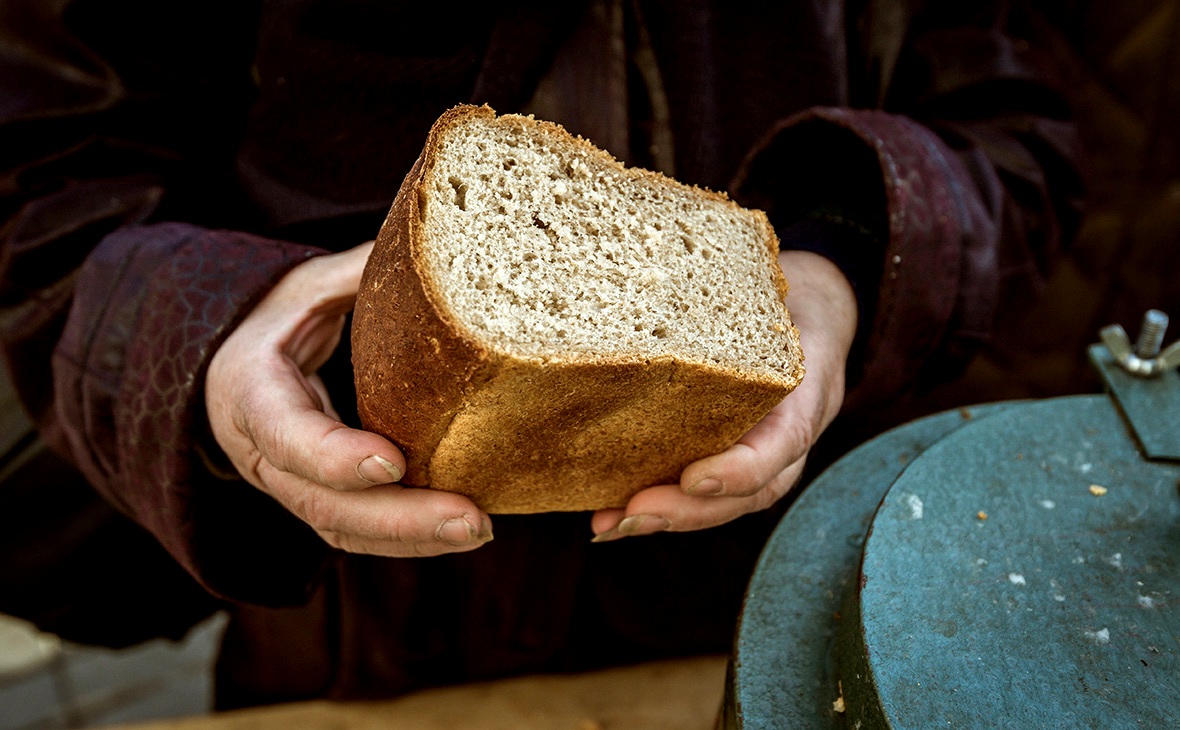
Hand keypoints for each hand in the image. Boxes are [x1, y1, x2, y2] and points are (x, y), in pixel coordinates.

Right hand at [205, 241, 492, 556]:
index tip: (393, 461)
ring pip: (343, 531)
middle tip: (473, 521)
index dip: (334, 456)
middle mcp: (260, 453)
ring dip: (413, 539)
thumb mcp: (304, 285)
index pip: (285, 434)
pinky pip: (357, 534)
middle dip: (400, 519)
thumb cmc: (275, 318)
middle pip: (324, 504)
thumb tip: (437, 242)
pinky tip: (461, 530)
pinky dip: (407, 540)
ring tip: (480, 530)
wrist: (230, 364)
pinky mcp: (316, 502)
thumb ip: (358, 272)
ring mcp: (287, 487)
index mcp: (249, 390)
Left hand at [591, 250, 857, 540]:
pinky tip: (607, 517)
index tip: (694, 477)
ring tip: (607, 526)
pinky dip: (656, 506)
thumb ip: (744, 304)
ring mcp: (762, 454)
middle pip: (747, 493)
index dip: (740, 469)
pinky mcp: (730, 455)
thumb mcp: (774, 293)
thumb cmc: (783, 297)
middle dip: (687, 511)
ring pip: (722, 503)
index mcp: (806, 393)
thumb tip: (661, 285)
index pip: (782, 444)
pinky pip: (700, 492)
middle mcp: (786, 437)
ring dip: (664, 519)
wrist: (811, 309)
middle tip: (631, 513)